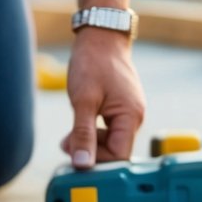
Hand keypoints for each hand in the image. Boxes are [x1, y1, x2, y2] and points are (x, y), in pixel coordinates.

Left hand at [61, 28, 144, 167]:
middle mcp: (135, 117)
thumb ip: (83, 134)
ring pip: (111, 141)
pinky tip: (78, 124)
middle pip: (115, 151)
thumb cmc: (92, 64)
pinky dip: (93, 132)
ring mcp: (129, 113)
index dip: (97, 161)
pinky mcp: (121, 109)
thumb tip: (82, 164)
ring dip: (89, 142)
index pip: (119, 156)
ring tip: (69, 135)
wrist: (101, 36)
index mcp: (131, 116)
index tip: (74, 157)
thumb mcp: (83, 100)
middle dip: (90, 151)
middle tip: (66, 143)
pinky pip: (109, 130)